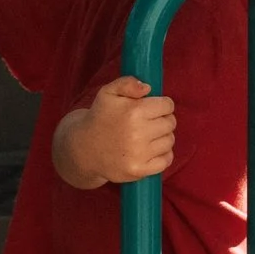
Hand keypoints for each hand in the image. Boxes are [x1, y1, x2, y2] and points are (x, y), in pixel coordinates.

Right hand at [56, 74, 175, 187]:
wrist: (84, 149)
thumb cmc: (99, 118)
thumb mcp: (108, 93)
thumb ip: (127, 83)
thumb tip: (147, 88)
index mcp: (134, 111)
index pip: (167, 105)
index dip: (162, 104)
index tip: (154, 108)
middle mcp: (138, 133)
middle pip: (170, 123)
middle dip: (164, 119)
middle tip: (151, 122)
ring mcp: (139, 154)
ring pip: (169, 141)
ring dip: (163, 137)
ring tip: (149, 136)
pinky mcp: (139, 170)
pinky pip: (166, 161)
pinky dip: (163, 155)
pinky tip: (151, 150)